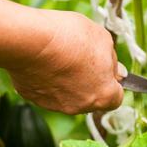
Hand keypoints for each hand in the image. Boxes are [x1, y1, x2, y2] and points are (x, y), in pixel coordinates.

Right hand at [6, 10, 123, 114]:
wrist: (30, 40)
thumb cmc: (72, 39)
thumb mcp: (104, 40)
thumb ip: (112, 61)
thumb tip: (117, 72)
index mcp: (104, 96)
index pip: (115, 98)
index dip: (112, 82)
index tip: (107, 70)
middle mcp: (82, 107)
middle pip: (91, 98)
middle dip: (90, 82)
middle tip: (81, 59)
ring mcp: (56, 105)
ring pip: (68, 95)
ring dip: (68, 81)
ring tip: (60, 57)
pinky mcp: (33, 98)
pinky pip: (45, 90)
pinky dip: (46, 79)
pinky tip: (43, 61)